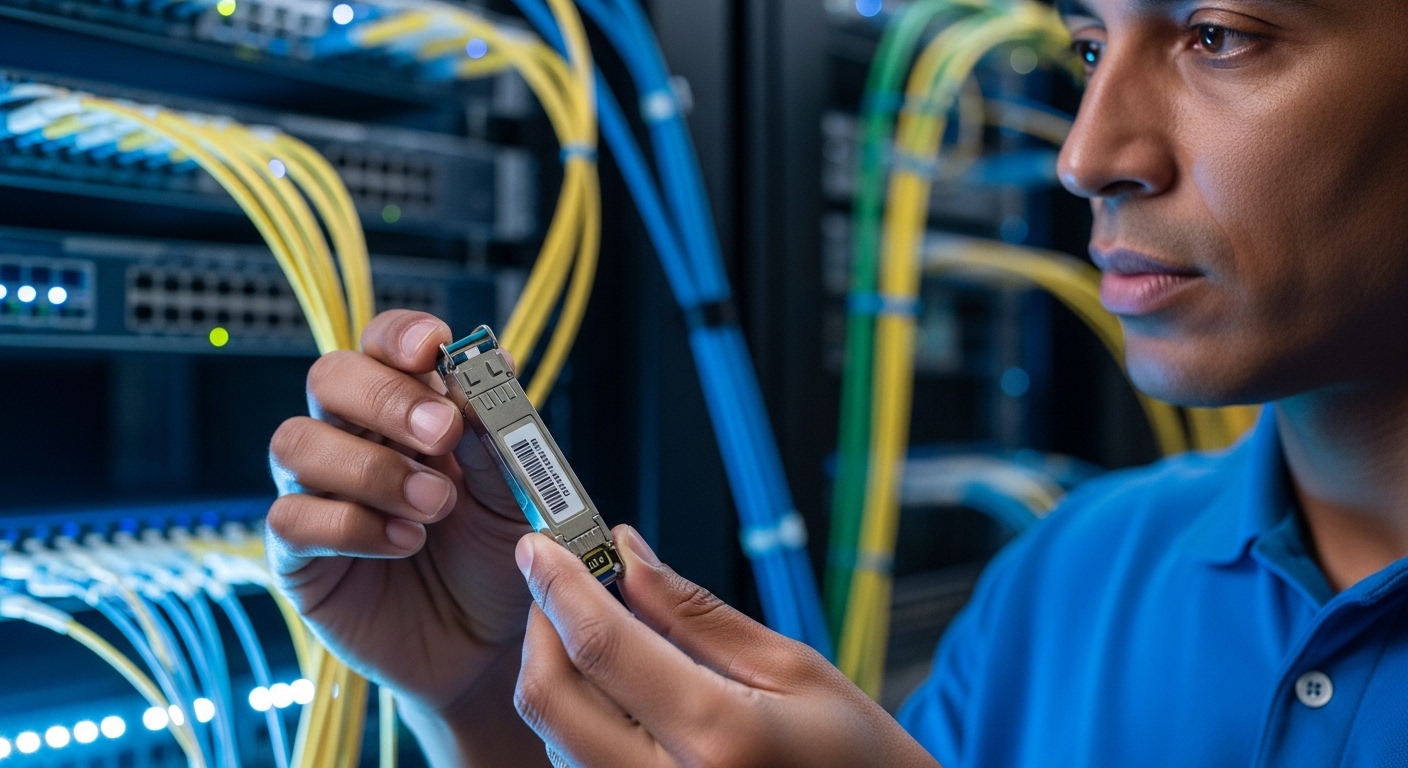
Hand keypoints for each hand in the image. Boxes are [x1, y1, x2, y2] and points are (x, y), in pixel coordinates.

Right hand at [265, 310, 543, 763]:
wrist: (490, 644)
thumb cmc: (499, 558)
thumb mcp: (515, 493)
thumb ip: (496, 435)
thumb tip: (489, 365)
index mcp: (410, 410)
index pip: (383, 345)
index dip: (399, 337)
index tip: (433, 350)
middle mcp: (355, 439)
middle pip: (329, 378)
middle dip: (385, 398)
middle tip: (442, 434)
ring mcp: (320, 493)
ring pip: (297, 442)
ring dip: (372, 468)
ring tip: (434, 506)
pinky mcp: (300, 555)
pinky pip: (291, 518)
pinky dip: (351, 525)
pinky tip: (404, 542)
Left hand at [513, 525, 940, 767]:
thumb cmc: (858, 759)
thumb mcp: (793, 669)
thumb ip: (696, 615)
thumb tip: (627, 556)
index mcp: (719, 736)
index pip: (602, 646)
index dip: (559, 585)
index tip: (539, 545)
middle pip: (550, 698)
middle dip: (541, 628)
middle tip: (561, 583)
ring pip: (553, 738)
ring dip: (558, 675)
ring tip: (600, 633)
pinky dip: (577, 721)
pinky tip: (615, 691)